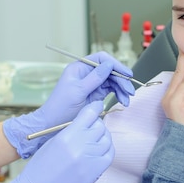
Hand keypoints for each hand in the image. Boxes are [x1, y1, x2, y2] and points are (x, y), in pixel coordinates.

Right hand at [0, 101, 113, 182]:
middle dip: (97, 125)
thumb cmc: (40, 168)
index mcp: (67, 135)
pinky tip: (99, 153)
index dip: (96, 108)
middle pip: (100, 126)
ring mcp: (90, 159)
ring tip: (95, 142)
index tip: (98, 106)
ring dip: (103, 138)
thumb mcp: (52, 142)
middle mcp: (80, 145)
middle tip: (93, 129)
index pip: (90, 114)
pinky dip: (106, 151)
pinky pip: (109, 155)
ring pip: (107, 140)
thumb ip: (70, 131)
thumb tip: (86, 122)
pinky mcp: (95, 172)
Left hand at [4, 52, 133, 157]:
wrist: (53, 124)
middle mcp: (87, 73)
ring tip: (127, 99)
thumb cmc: (60, 107)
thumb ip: (94, 78)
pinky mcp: (96, 93)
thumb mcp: (78, 91)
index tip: (126, 74)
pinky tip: (123, 101)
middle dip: (121, 80)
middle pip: (110, 70)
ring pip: (112, 81)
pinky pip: (111, 90)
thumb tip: (109, 65)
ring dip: (122, 89)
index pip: (101, 59)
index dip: (115, 64)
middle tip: (130, 91)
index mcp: (80, 68)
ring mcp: (92, 83)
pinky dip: (118, 95)